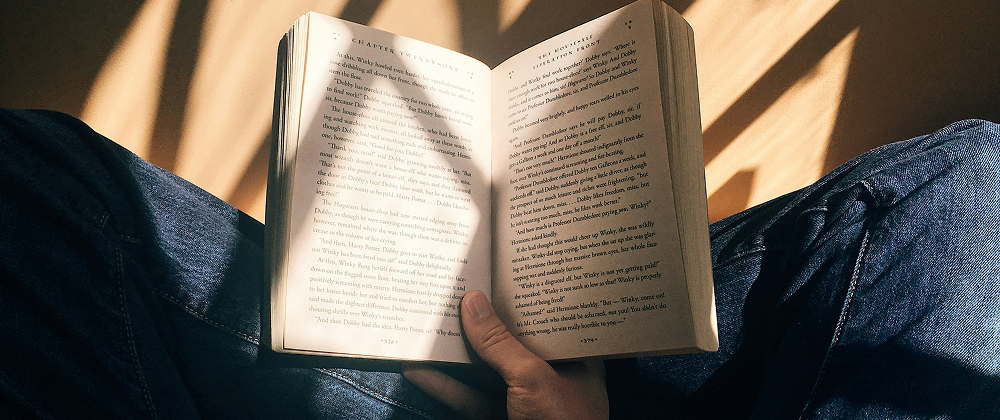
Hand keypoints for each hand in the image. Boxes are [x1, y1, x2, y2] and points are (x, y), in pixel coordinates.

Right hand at [403, 290, 608, 419]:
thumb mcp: (533, 378)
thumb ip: (500, 342)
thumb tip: (472, 302)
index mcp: (574, 359)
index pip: (547, 318)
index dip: (522, 296)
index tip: (495, 272)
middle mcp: (549, 377)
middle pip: (509, 342)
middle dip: (480, 322)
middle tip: (454, 290)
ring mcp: (521, 401)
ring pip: (483, 370)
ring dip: (454, 353)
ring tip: (426, 324)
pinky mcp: (496, 419)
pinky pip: (467, 398)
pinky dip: (443, 385)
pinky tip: (418, 369)